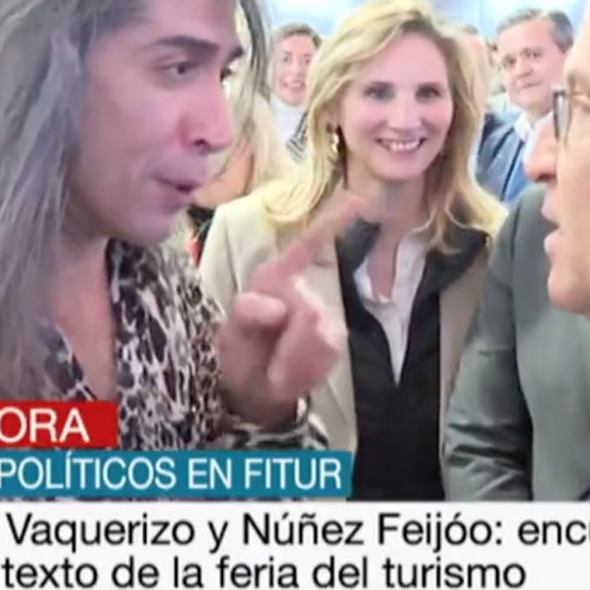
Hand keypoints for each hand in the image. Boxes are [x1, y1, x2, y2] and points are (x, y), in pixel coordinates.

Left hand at [215, 191, 361, 427]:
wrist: (253, 391)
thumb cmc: (239, 350)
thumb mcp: (231, 330)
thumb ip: (248, 312)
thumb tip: (280, 308)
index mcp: (278, 277)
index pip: (308, 245)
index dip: (332, 222)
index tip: (358, 198)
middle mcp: (306, 291)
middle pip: (310, 310)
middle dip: (285, 339)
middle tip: (267, 354)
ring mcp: (326, 316)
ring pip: (319, 334)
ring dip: (292, 357)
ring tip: (276, 366)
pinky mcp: (336, 341)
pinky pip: (325, 352)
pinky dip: (304, 368)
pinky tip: (291, 373)